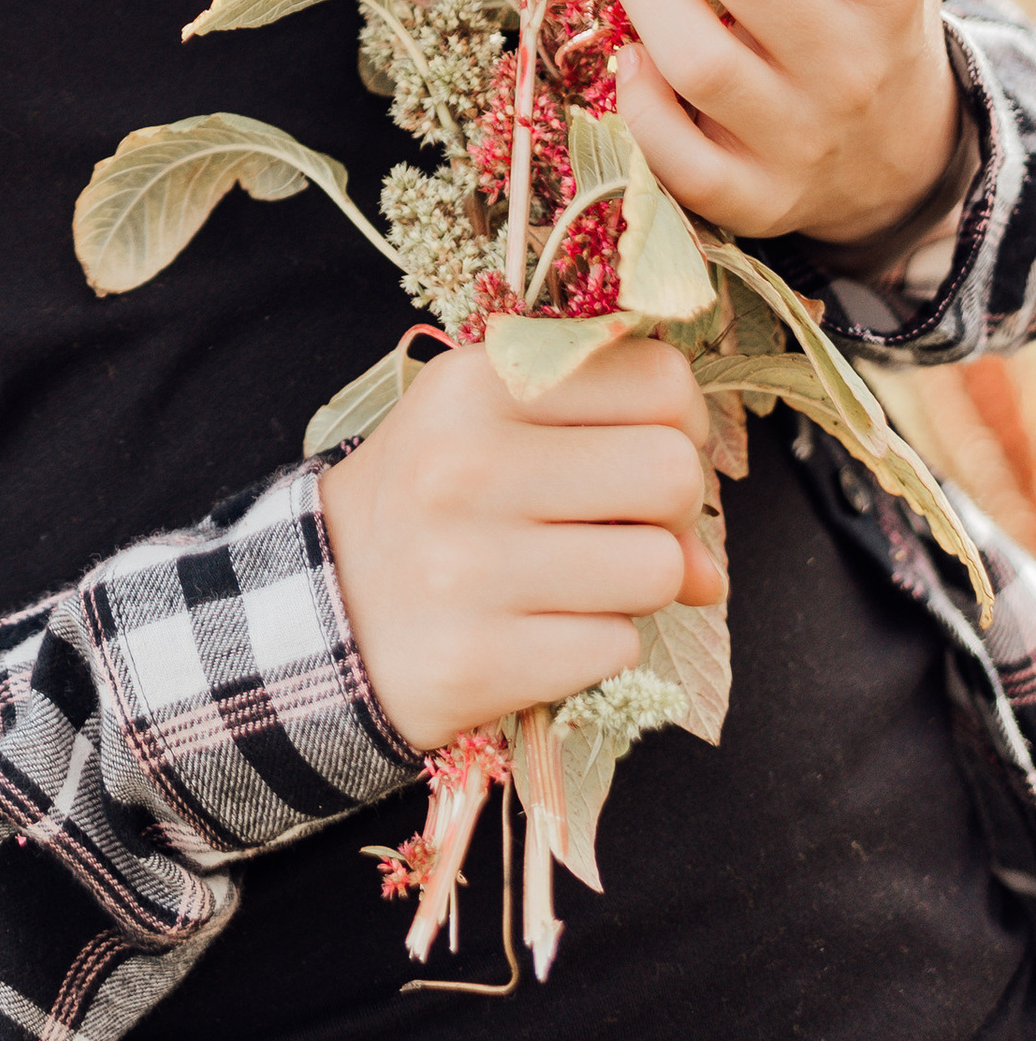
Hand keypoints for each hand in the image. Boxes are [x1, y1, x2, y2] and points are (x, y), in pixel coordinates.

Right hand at [317, 334, 722, 750]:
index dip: (681, 425)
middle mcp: (467, 464)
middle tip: (625, 522)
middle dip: (674, 510)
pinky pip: (618, 646)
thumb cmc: (434, 501)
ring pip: (659, 569)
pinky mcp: (481, 659)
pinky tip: (545, 627)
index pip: (659, 381)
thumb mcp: (491, 427)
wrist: (329, 605)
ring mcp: (470, 566)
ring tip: (578, 578)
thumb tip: (711, 563)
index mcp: (476, 384)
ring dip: (639, 584)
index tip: (648, 448)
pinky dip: (599, 643)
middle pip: (671, 473)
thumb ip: (608, 446)